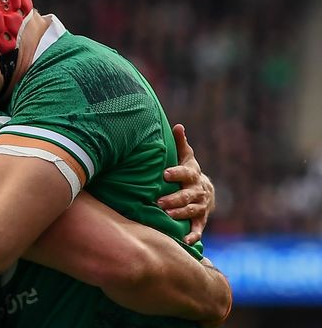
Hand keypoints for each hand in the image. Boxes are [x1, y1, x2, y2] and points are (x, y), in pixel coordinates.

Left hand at [158, 124, 215, 243]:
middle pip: (187, 195)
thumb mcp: (186, 157)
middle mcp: (198, 190)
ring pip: (191, 210)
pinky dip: (193, 234)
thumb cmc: (187, 171)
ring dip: (179, 214)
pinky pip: (199, 227)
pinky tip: (184, 240)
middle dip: (174, 198)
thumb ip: (180, 144)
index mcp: (193, 174)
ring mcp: (201, 205)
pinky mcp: (202, 218)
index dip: (176, 173)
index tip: (165, 174)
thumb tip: (177, 125)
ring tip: (166, 216)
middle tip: (159, 202)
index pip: (186, 173)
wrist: (206, 190)